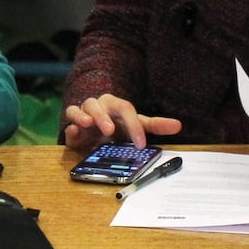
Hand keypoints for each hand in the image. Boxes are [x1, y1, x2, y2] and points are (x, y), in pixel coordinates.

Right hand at [62, 93, 180, 150]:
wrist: (96, 129)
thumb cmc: (118, 125)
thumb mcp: (137, 126)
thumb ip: (156, 125)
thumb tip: (178, 125)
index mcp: (117, 106)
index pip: (126, 110)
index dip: (134, 126)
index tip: (141, 144)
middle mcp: (100, 106)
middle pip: (101, 105)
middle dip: (104, 117)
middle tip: (110, 131)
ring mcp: (84, 113)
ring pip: (81, 108)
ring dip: (84, 115)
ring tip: (87, 124)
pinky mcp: (72, 124)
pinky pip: (69, 119)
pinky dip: (71, 125)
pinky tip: (74, 130)